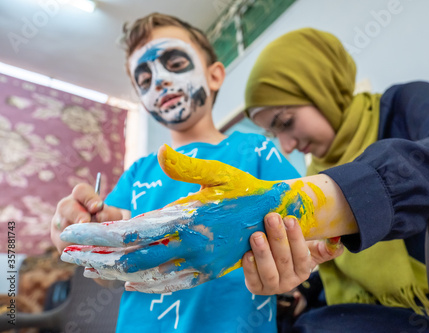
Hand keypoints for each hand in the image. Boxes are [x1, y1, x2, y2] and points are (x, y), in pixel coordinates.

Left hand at [60, 145, 317, 292]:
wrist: (274, 216)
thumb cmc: (243, 189)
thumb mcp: (218, 172)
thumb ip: (186, 166)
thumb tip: (162, 151)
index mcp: (187, 219)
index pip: (131, 232)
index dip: (97, 234)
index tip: (71, 232)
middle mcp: (190, 246)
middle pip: (132, 259)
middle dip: (97, 256)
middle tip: (70, 252)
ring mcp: (199, 264)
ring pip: (147, 276)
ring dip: (116, 272)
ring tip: (92, 267)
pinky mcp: (206, 273)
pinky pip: (170, 284)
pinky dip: (146, 283)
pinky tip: (130, 280)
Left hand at [242, 213, 343, 294]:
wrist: (271, 265)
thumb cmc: (291, 251)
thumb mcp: (310, 249)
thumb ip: (325, 247)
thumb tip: (338, 241)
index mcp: (304, 270)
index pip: (301, 254)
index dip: (296, 237)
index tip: (289, 219)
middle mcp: (290, 281)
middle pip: (284, 260)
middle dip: (277, 238)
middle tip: (271, 218)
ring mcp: (272, 287)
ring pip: (268, 271)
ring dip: (263, 253)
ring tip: (256, 235)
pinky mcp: (256, 288)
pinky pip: (253, 280)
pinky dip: (249, 268)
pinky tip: (247, 253)